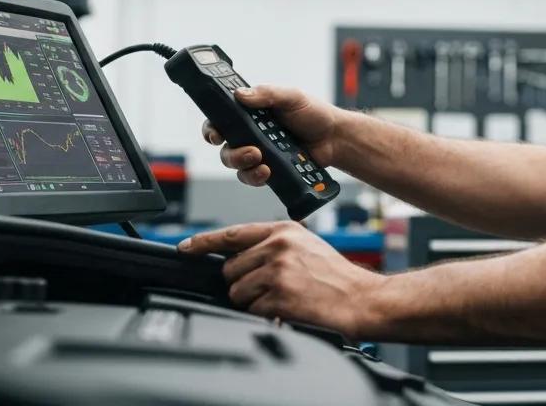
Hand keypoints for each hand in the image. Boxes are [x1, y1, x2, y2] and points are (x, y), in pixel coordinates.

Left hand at [178, 221, 385, 337]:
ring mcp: (277, 270)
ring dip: (252, 301)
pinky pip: (251, 310)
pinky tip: (286, 307)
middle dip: (242, 283)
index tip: (186, 247)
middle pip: (229, 268)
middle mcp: (278, 246)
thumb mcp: (305, 245)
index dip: (204, 242)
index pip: (232, 234)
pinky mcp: (279, 295)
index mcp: (283, 230)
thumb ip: (272, 244)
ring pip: (236, 291)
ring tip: (281, 297)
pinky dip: (264, 314)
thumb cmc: (335, 275)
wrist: (360, 298)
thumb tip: (238, 256)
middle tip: (268, 288)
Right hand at [203, 85, 339, 186]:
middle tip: (251, 150)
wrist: (334, 138)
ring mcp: (259, 154)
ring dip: (243, 165)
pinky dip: (255, 176)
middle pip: (224, 147)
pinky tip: (267, 172)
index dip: (211, 129)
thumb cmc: (313, 113)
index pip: (221, 120)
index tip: (215, 135)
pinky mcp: (269, 170)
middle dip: (231, 152)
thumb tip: (240, 94)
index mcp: (250, 114)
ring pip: (236, 165)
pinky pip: (252, 177)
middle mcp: (250, 134)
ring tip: (261, 160)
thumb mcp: (291, 97)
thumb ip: (267, 94)